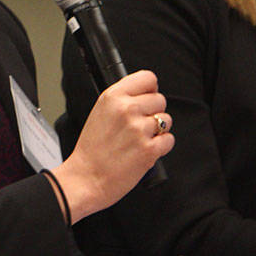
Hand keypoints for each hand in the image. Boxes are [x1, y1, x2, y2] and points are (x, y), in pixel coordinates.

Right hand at [48, 69, 173, 222]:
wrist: (86, 177)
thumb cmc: (92, 149)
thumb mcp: (99, 111)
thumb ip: (121, 99)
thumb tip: (145, 93)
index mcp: (112, 97)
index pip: (148, 78)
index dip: (150, 89)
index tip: (147, 97)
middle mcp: (127, 110)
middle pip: (160, 100)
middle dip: (154, 112)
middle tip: (140, 125)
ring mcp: (139, 130)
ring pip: (166, 120)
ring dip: (158, 130)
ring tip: (141, 139)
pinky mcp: (149, 150)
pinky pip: (169, 140)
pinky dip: (161, 146)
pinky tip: (146, 149)